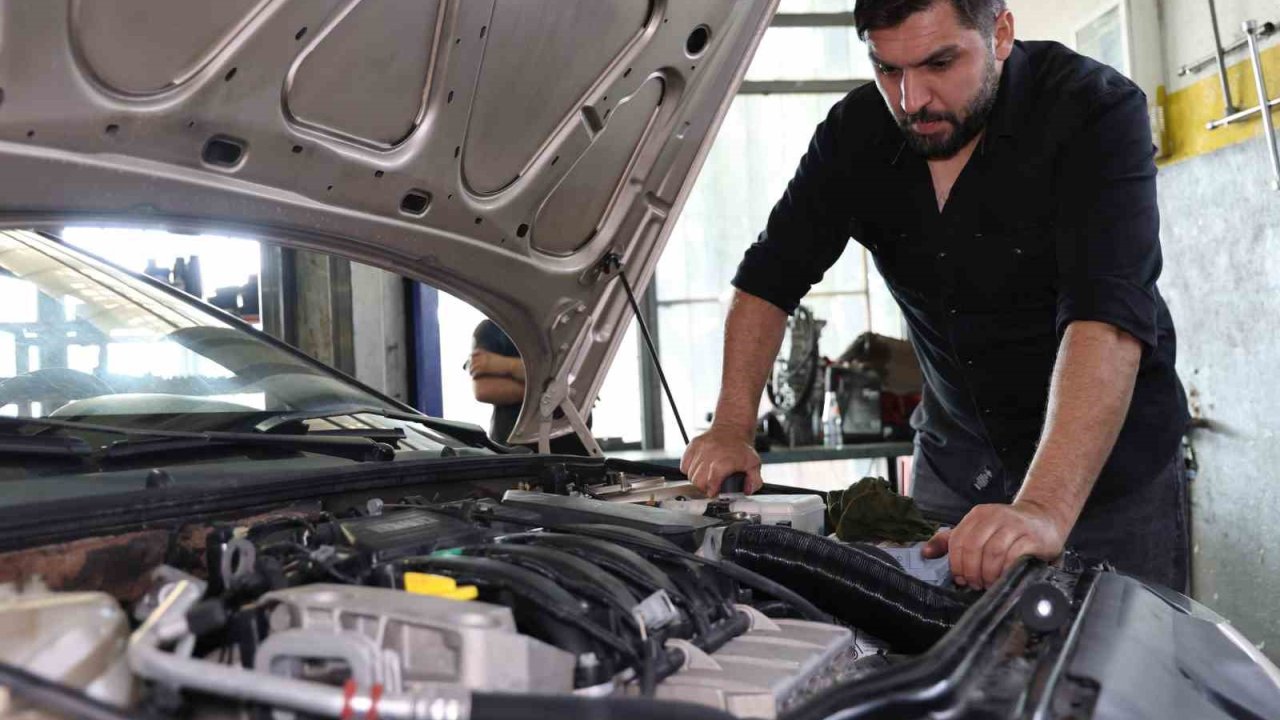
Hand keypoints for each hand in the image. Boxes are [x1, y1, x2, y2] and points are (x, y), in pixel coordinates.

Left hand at [468, 350, 514, 378]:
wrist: (510, 365)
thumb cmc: (506, 364)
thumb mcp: (498, 358)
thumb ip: (493, 359)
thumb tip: (492, 363)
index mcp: (487, 353)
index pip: (476, 352)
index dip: (471, 356)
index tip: (470, 360)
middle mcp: (484, 357)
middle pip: (472, 359)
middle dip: (469, 364)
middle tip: (469, 369)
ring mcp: (484, 362)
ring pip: (472, 366)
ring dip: (470, 370)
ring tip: (470, 374)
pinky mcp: (484, 368)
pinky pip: (475, 371)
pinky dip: (473, 374)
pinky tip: (473, 377)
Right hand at [680, 426, 762, 496]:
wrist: (732, 428)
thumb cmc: (742, 447)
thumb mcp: (754, 464)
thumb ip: (754, 481)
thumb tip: (748, 490)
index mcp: (724, 461)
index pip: (711, 482)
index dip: (712, 490)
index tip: (714, 492)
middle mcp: (710, 455)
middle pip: (698, 481)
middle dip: (704, 487)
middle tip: (710, 486)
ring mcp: (700, 450)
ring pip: (690, 474)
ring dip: (697, 479)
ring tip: (706, 476)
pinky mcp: (693, 446)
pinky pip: (684, 464)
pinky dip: (688, 469)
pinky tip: (699, 469)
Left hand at [922, 499, 1068, 588]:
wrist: (1044, 518)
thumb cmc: (1008, 528)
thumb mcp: (978, 529)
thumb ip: (951, 540)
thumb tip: (925, 553)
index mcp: (978, 515)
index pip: (958, 540)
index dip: (956, 563)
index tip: (960, 578)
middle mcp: (995, 516)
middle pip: (973, 547)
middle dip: (971, 571)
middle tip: (975, 584)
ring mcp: (1015, 526)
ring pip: (993, 552)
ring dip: (988, 573)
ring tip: (989, 583)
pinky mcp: (1032, 537)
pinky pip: (1014, 556)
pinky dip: (1005, 571)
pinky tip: (1004, 578)